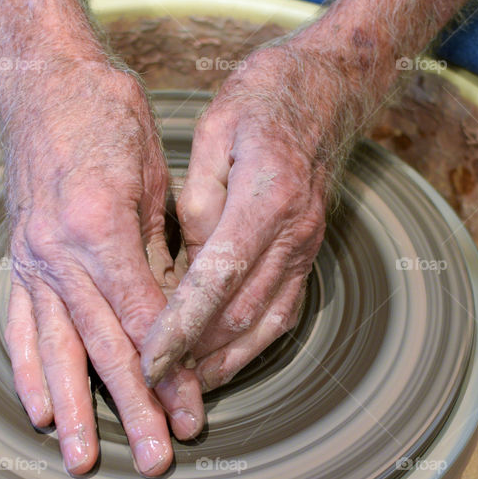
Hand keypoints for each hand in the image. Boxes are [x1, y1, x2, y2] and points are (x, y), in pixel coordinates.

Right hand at [3, 59, 203, 476]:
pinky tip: (38, 411)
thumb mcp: (151, 175)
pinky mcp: (19, 260)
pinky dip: (28, 372)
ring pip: (55, 349)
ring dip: (73, 409)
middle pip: (102, 346)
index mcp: (98, 227)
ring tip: (85, 460)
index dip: (169, 370)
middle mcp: (58, 252)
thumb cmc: (107, 116)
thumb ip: (158, 248)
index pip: (142, 318)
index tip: (191, 411)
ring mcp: (31, 259)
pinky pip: (20, 325)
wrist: (45, 82)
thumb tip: (174, 313)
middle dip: (133, 407)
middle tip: (157, 457)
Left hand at [141, 40, 365, 389]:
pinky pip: (283, 311)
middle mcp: (294, 232)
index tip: (148, 360)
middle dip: (195, 358)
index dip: (180, 326)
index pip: (216, 279)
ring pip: (265, 323)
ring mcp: (307, 247)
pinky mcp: (310, 254)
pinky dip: (251, 345)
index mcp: (266, 198)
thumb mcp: (216, 130)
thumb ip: (200, 199)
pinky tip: (222, 362)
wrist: (329, 87)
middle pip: (240, 313)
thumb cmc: (265, 98)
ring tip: (185, 391)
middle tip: (153, 388)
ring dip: (224, 361)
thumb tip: (188, 260)